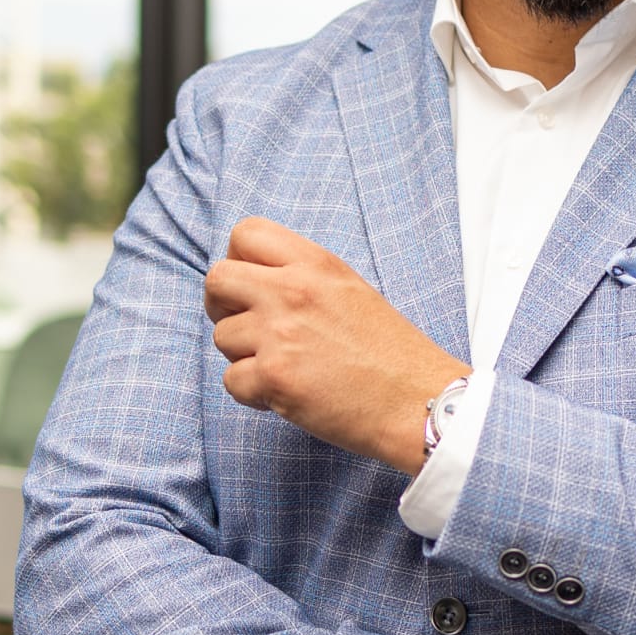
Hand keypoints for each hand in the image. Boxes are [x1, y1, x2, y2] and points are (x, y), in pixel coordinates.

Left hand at [204, 219, 468, 474]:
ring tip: (286, 367)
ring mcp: (279, 333)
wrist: (418, 400)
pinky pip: (231, 381)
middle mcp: (292, 291)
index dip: (238, 260)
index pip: (245, 233)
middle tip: (247, 327)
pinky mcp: (274, 377)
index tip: (251, 287)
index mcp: (315, 263)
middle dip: (222, 306)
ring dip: (244, 356)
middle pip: (217, 280)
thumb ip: (303, 278)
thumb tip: (253, 285)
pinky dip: (254, 393)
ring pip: (221, 337)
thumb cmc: (391, 353)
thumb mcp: (350, 290)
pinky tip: (288, 393)